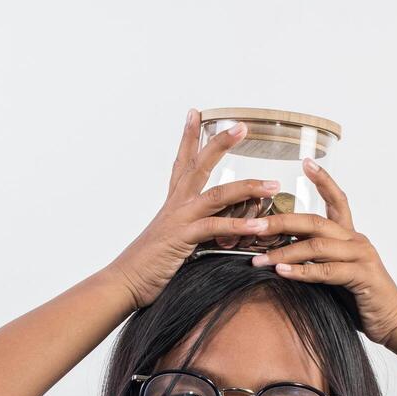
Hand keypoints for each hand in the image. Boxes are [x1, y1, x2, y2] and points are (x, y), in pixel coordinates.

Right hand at [106, 109, 284, 311]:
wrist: (124, 282)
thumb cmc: (148, 266)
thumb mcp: (173, 243)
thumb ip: (192, 232)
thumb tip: (213, 234)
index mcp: (173, 204)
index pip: (182, 162)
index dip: (188, 137)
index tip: (195, 113)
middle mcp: (176, 205)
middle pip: (199, 165)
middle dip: (220, 143)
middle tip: (241, 126)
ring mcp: (179, 220)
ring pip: (217, 195)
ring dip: (247, 188)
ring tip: (272, 185)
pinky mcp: (183, 239)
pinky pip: (215, 227)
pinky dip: (238, 226)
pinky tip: (258, 226)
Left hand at [246, 159, 396, 345]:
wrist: (393, 321)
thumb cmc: (361, 300)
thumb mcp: (335, 276)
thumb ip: (316, 262)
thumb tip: (281, 257)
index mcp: (350, 236)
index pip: (337, 200)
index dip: (324, 180)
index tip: (306, 162)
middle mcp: (356, 240)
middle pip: (314, 221)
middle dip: (280, 221)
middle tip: (252, 226)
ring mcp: (360, 256)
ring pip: (316, 245)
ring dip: (284, 251)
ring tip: (258, 259)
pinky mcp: (362, 276)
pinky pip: (326, 270)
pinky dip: (302, 271)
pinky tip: (281, 271)